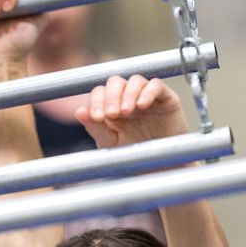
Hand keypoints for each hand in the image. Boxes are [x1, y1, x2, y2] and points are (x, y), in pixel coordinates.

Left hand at [74, 75, 188, 147]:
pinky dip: (148, 92)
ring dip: (128, 93)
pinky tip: (142, 105)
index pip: (100, 92)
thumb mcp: (112, 144)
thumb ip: (96, 129)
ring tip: (126, 111)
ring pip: (135, 80)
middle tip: (112, 114)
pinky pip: (156, 85)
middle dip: (111, 96)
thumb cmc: (136, 154)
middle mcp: (129, 97)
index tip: (98, 117)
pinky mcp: (166, 98)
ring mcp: (147, 96)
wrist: (163, 165)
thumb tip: (79, 111)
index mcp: (113, 106)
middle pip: (116, 82)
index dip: (97, 101)